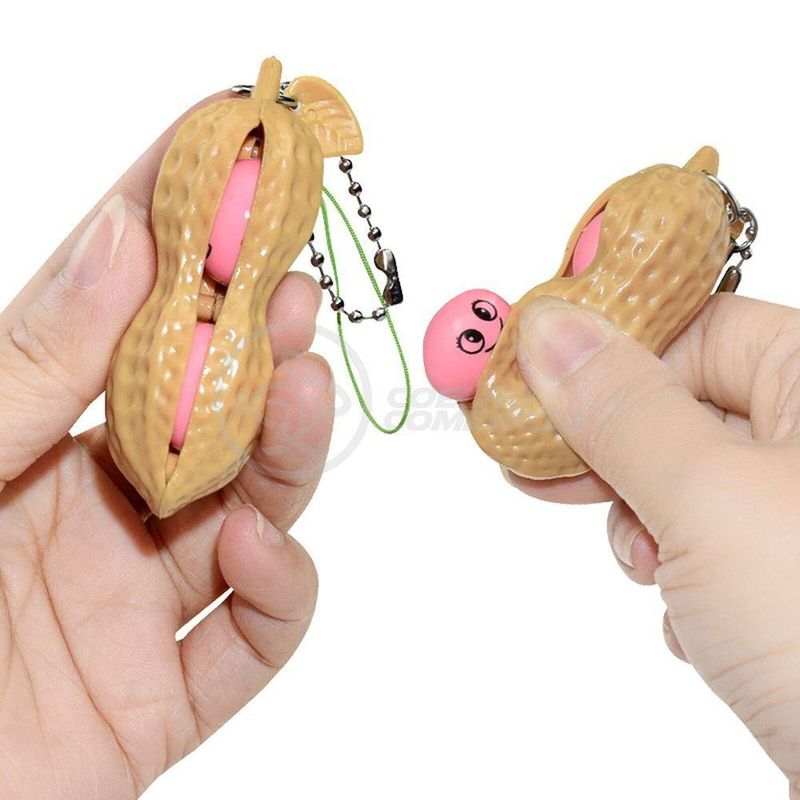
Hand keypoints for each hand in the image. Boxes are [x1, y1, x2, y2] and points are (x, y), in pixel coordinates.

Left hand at [0, 97, 332, 798]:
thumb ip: (31, 366)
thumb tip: (124, 238)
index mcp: (30, 445)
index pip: (121, 320)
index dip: (177, 235)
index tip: (229, 160)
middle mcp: (96, 513)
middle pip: (208, 414)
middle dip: (254, 345)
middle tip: (287, 285)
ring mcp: (138, 604)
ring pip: (253, 508)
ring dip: (288, 447)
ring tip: (298, 390)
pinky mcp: (166, 696)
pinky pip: (254, 634)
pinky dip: (280, 586)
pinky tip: (253, 549)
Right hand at [511, 293, 799, 796]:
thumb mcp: (705, 498)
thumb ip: (622, 406)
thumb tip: (552, 332)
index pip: (700, 329)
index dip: (613, 348)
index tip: (535, 373)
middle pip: (681, 406)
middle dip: (612, 449)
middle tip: (541, 465)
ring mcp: (794, 512)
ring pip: (680, 480)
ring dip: (642, 522)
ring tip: (649, 568)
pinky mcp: (781, 571)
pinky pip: (699, 540)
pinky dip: (674, 572)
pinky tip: (690, 617)